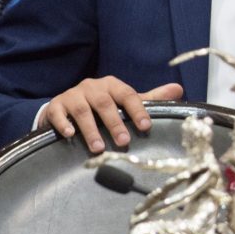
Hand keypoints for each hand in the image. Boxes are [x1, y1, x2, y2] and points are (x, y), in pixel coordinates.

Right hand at [43, 77, 183, 153]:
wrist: (67, 107)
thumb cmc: (102, 107)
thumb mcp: (125, 102)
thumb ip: (150, 98)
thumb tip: (179, 89)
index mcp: (112, 85)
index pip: (128, 94)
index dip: (137, 110)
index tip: (146, 126)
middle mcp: (92, 86)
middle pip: (104, 103)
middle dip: (114, 123)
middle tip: (123, 142)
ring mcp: (72, 95)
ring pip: (82, 110)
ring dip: (90, 130)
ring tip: (99, 148)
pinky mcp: (55, 105)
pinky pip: (57, 113)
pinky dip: (63, 124)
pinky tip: (69, 135)